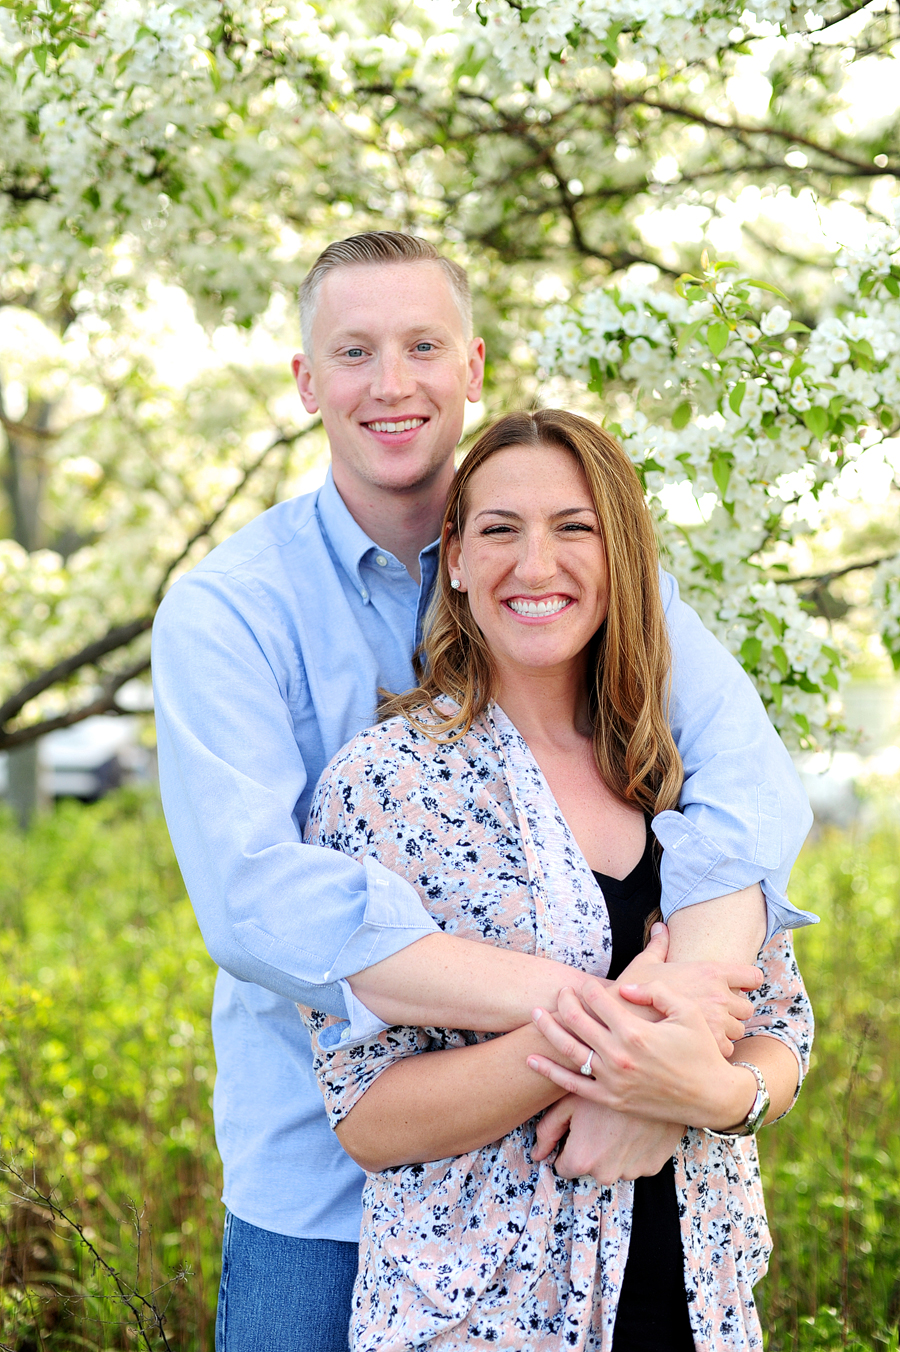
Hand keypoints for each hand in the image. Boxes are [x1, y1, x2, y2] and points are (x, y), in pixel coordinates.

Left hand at [528, 979, 757, 1130]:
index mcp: (636, 1032)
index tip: (585, 983)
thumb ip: (654, 991)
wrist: (711, 1097)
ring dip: (548, 1030)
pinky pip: (573, 1085)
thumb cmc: (701, 1050)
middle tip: (560, 992)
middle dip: (564, 1002)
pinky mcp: (611, 1099)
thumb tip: (622, 988)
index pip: (600, 1001)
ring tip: (536, 1014)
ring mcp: (613, 1080)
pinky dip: (549, 1071)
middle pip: (578, 1021)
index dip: (588, 988)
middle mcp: (619, 1056)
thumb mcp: (687, 1011)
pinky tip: (532, 1058)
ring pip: (569, 1050)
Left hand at [532, 1093, 683, 1185]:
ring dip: (613, 1150)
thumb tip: (537, 1155)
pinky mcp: (652, 1167)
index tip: (577, 1128)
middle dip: (591, 1149)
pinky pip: (636, 1162)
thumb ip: (548, 1130)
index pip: (563, 1167)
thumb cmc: (604, 1085)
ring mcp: (632, 1172)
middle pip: (589, 1167)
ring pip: (613, 1165)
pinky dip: (634, 1149)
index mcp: (582, 1160)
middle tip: (599, 1120)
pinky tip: (635, 1127)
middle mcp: (606, 1174)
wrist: (652, 1080)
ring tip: (618, 1121)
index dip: (567, 1147)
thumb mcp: (570, 1102)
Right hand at [614, 924, 761, 1054]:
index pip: (752, 976)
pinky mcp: (710, 1043)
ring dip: (727, 1032)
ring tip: (707, 1032)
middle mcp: (719, 995)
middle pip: (747, 1007)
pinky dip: (717, 1049)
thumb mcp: (646, 962)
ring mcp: (716, 1020)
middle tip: (716, 1015)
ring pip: (739, 1030)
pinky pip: (728, 1048)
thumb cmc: (632, 988)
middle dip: (734, 1012)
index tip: (737, 988)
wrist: (620, 1017)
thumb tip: (660, 926)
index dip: (748, 982)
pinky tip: (700, 1046)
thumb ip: (659, 944)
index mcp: (710, 971)